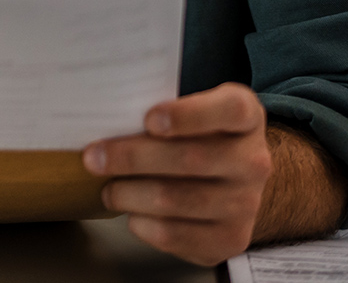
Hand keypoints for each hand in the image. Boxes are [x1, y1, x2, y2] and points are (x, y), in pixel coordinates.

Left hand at [82, 83, 271, 265]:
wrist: (231, 183)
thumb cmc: (196, 138)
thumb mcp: (190, 111)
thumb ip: (159, 108)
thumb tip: (103, 115)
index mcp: (247, 117)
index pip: (231, 110)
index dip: (188, 114)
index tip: (148, 119)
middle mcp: (254, 161)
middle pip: (190, 158)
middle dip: (132, 158)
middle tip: (93, 157)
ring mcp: (246, 203)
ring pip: (175, 199)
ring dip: (129, 194)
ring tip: (109, 189)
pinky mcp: (230, 238)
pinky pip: (174, 234)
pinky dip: (142, 223)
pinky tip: (133, 213)